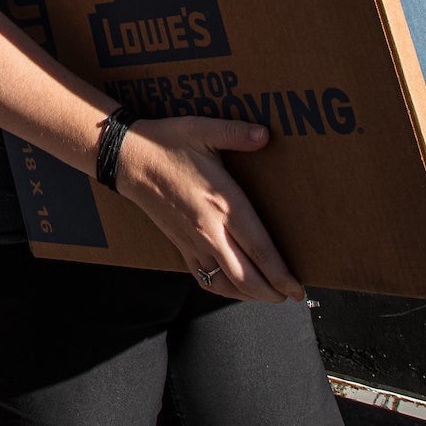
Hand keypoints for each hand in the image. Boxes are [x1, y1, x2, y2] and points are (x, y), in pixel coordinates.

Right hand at [112, 117, 299, 303]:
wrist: (128, 159)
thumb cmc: (167, 143)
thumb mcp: (203, 129)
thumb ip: (236, 133)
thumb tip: (265, 135)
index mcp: (223, 204)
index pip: (260, 250)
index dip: (281, 274)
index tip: (298, 287)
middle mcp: (210, 230)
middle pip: (247, 278)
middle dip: (273, 292)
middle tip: (292, 296)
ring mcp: (193, 242)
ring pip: (226, 285)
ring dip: (251, 296)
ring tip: (270, 295)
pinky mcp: (180, 246)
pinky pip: (204, 279)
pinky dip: (224, 290)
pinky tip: (235, 288)